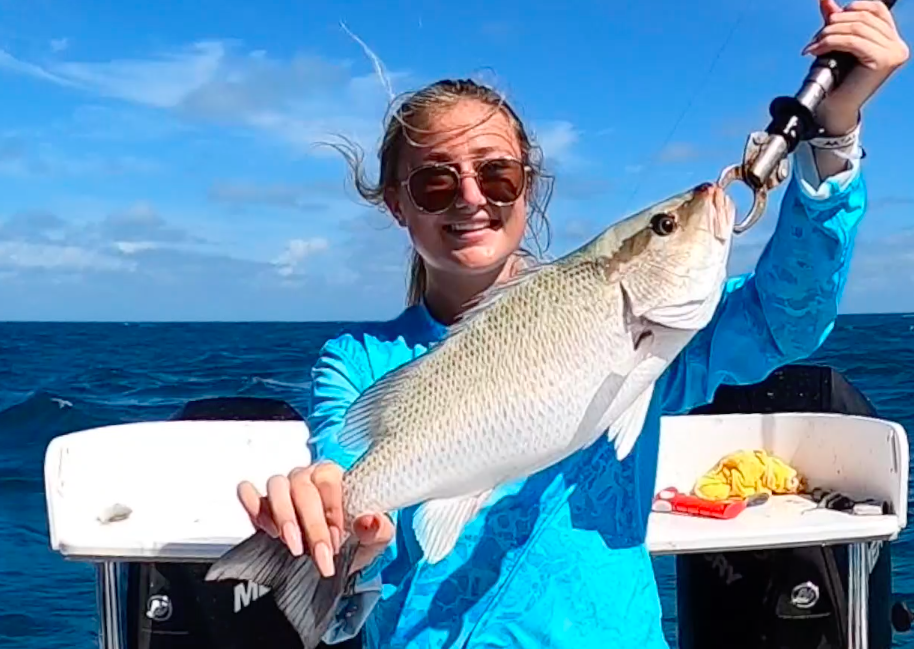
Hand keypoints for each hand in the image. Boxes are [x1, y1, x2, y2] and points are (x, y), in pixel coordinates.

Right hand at [237, 461, 394, 577]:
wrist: (329, 563)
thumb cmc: (352, 544)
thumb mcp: (373, 542)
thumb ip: (378, 530)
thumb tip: (369, 520)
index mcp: (335, 478)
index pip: (329, 482)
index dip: (331, 512)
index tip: (336, 541)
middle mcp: (307, 477)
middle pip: (302, 486)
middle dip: (311, 524)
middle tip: (318, 554)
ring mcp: (283, 489)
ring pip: (276, 486)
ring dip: (283, 516)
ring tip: (293, 545)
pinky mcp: (261, 504)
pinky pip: (248, 492)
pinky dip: (251, 504)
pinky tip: (262, 526)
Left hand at [802, 0, 908, 134]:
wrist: (833, 110)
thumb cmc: (835, 81)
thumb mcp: (837, 44)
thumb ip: (835, 21)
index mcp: (891, 39)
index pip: (875, 9)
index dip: (852, 8)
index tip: (829, 18)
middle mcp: (897, 45)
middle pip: (863, 18)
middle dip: (834, 24)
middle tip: (815, 38)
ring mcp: (893, 53)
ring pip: (856, 28)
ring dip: (828, 34)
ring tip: (813, 46)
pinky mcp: (883, 61)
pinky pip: (853, 41)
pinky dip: (830, 42)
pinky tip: (815, 51)